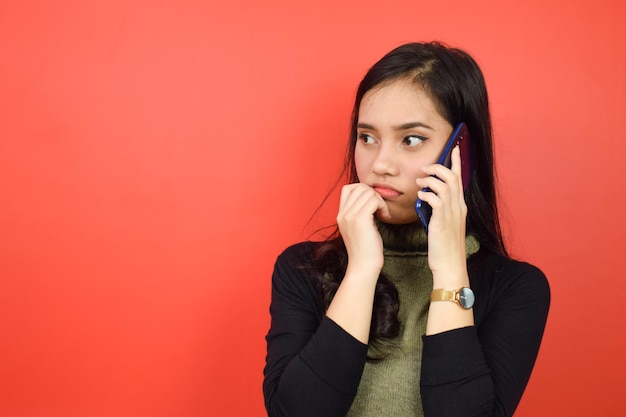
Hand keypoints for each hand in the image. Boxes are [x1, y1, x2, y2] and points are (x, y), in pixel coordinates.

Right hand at [337, 183, 389, 275]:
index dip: (364, 191)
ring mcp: (350, 216)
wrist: (363, 266)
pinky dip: (383, 206)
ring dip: (380, 200)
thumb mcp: (359, 227)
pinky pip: (374, 200)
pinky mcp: (360, 220)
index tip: (372, 204)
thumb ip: (360, 212)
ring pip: (368, 192)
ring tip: (383, 213)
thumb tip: (372, 197)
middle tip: (380, 209)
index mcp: (340, 214)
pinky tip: (385, 217)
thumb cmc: (365, 249)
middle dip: (374, 194)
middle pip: (360, 187)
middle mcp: (343, 213)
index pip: (348, 188)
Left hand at [415, 146, 467, 284]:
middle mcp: (459, 207)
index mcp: (460, 207)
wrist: (449, 265)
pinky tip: (419, 196)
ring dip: (430, 179)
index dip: (456, 162)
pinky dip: (427, 194)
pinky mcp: (442, 220)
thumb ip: (439, 210)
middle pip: (453, 177)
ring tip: (419, 182)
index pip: (460, 179)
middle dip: (439, 167)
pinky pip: (436, 199)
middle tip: (425, 167)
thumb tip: (428, 198)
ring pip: (445, 184)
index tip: (454, 148)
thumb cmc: (444, 247)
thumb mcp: (444, 224)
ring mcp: (452, 213)